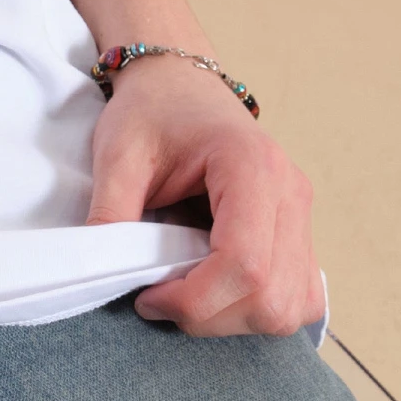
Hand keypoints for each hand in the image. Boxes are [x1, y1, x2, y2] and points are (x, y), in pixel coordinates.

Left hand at [86, 56, 324, 336]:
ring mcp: (301, 215)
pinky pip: (300, 296)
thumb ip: (110, 212)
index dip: (196, 299)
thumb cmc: (151, 110)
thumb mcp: (118, 153)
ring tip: (185, 292)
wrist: (179, 82)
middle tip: (160, 297)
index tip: (148, 297)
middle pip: (272, 296)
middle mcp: (290, 194)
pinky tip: (216, 290)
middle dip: (211, 314)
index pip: (244, 263)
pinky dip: (258, 309)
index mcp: (251, 167)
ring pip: (291, 306)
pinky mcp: (299, 232)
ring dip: (234, 318)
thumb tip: (98, 273)